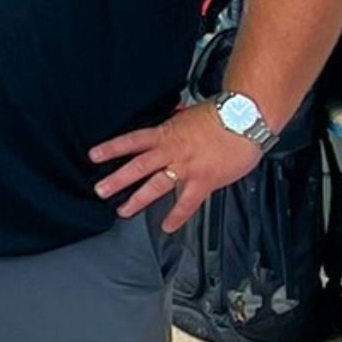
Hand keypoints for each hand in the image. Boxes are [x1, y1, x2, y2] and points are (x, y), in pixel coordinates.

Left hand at [89, 103, 264, 230]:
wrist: (247, 119)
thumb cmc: (223, 115)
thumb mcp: (189, 115)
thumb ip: (175, 125)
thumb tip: (167, 123)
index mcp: (167, 132)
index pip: (133, 140)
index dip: (112, 148)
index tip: (94, 156)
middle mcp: (173, 150)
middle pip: (139, 166)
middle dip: (118, 179)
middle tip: (100, 189)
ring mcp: (188, 167)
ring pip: (157, 185)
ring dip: (138, 199)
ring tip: (123, 210)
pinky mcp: (205, 181)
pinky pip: (187, 202)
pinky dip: (177, 216)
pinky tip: (167, 226)